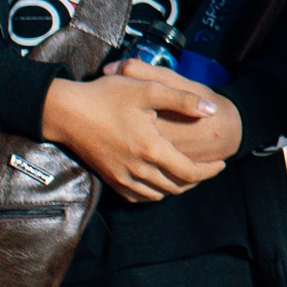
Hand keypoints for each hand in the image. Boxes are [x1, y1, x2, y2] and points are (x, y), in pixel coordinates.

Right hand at [39, 72, 228, 201]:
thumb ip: (183, 100)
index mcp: (152, 149)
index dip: (209, 171)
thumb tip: (212, 110)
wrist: (65, 111)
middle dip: (197, 180)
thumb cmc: (107, 97)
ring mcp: (120, 177)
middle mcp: (138, 169)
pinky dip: (153, 194)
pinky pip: (136, 196)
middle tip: (208, 169)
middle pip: (176, 187)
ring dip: (176, 188)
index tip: (222, 163)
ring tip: (187, 175)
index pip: (190, 172)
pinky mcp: (108, 178)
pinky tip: (159, 182)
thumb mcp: (149, 90)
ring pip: (157, 194)